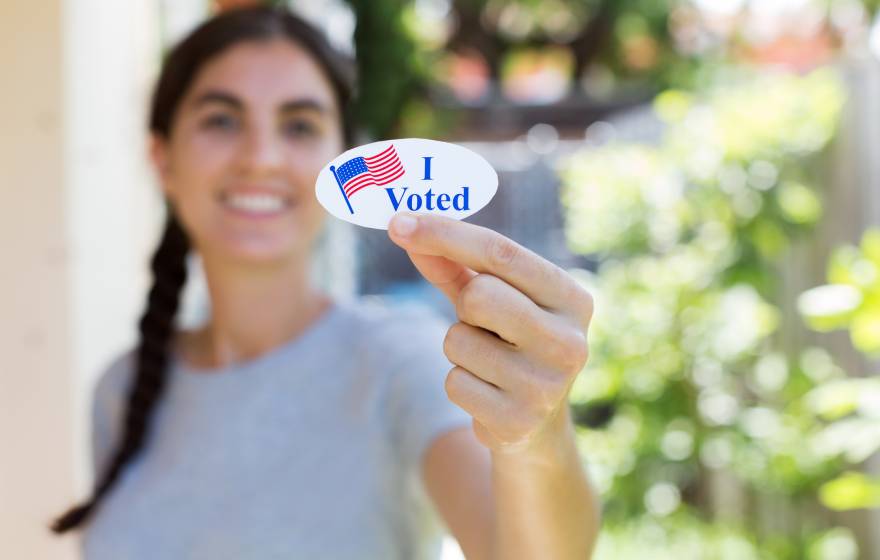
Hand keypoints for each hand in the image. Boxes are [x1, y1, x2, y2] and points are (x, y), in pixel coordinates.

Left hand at [387, 212, 593, 456]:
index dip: (445, 233)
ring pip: (458, 341)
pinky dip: (459, 382)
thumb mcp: (492, 300)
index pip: (501, 252)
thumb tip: (406, 230)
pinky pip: (455, 383)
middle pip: (479, 294)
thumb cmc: (510, 343)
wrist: (537, 426)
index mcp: (572, 299)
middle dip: (464, 305)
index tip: (398, 222)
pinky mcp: (518, 422)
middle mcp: (570, 342)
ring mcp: (547, 386)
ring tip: (488, 362)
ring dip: (459, 348)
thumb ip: (453, 266)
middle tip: (481, 322)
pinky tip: (487, 392)